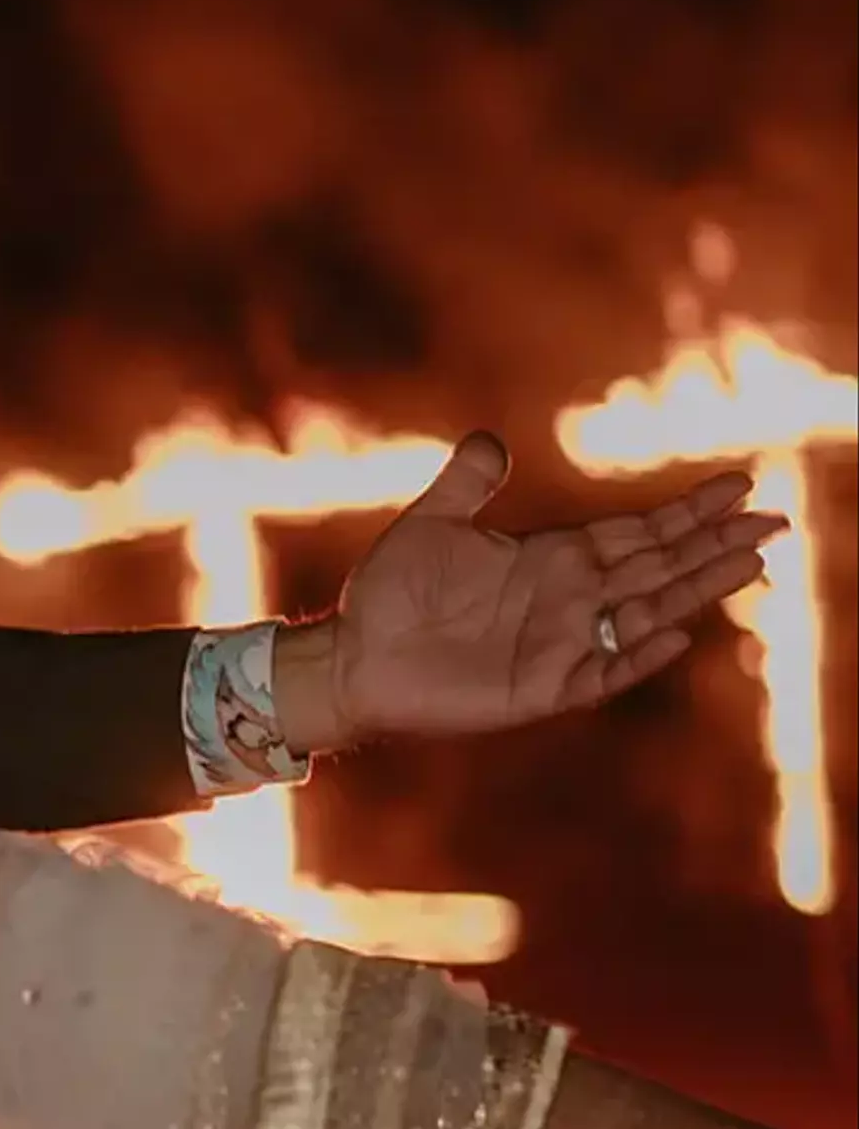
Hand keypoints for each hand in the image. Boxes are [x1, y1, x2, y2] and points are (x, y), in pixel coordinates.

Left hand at [278, 433, 783, 752]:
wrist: (352, 659)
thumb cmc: (389, 595)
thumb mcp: (428, 524)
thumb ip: (465, 484)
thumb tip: (489, 440)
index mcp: (554, 558)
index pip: (639, 531)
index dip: (689, 510)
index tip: (740, 484)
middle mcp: (570, 599)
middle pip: (660, 567)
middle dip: (716, 545)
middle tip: (776, 522)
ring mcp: (562, 644)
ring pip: (648, 613)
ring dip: (697, 591)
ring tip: (751, 564)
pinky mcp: (543, 688)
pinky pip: (603, 670)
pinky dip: (637, 653)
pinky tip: (674, 633)